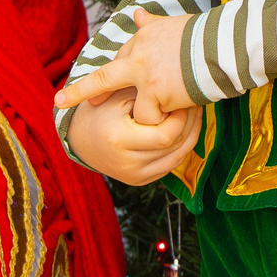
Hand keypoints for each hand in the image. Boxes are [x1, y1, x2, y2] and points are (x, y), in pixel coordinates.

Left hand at [54, 10, 195, 120]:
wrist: (221, 46)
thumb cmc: (204, 36)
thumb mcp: (174, 24)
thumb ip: (152, 23)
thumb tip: (136, 13)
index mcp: (142, 38)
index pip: (120, 61)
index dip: (109, 82)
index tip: (92, 95)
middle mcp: (138, 56)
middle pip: (104, 78)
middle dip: (80, 92)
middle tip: (59, 102)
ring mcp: (145, 76)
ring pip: (136, 108)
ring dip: (151, 114)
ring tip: (177, 108)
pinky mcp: (156, 93)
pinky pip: (151, 118)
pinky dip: (164, 121)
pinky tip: (180, 112)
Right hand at [65, 87, 201, 186]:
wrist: (80, 138)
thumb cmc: (101, 109)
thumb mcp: (119, 95)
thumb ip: (147, 96)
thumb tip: (181, 95)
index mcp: (120, 140)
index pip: (165, 136)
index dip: (181, 118)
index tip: (184, 99)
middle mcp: (127, 164)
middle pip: (174, 148)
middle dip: (189, 125)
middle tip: (195, 104)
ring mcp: (134, 176)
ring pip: (177, 158)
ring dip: (190, 136)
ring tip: (195, 115)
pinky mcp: (139, 181)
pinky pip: (170, 165)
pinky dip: (181, 148)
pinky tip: (186, 130)